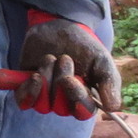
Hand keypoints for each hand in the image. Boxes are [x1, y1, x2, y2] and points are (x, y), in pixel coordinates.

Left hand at [0, 9, 118, 120]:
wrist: (60, 26)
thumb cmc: (84, 46)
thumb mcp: (102, 60)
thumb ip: (110, 82)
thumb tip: (113, 107)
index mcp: (85, 99)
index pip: (82, 112)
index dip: (76, 98)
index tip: (71, 79)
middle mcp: (65, 103)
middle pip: (60, 109)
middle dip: (60, 81)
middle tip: (64, 58)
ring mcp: (45, 97)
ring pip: (42, 104)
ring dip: (46, 78)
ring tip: (50, 58)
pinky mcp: (28, 89)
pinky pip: (24, 102)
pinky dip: (27, 91)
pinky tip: (34, 76)